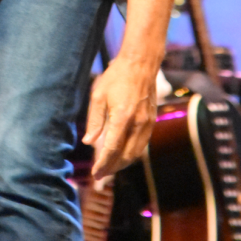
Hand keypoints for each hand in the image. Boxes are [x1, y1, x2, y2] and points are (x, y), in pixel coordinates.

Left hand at [82, 54, 157, 178]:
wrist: (140, 65)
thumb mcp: (98, 95)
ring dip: (123, 164)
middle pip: (126, 156)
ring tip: (110, 168)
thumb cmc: (116, 77)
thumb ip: (94, 120)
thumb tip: (88, 142)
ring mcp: (147, 124)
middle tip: (100, 175)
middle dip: (112, 168)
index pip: (112, 149)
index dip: (103, 164)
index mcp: (122, 117)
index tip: (96, 174)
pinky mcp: (152, 122)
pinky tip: (122, 154)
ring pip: (136, 153)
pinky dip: (132, 154)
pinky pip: (142, 145)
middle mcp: (137, 124)